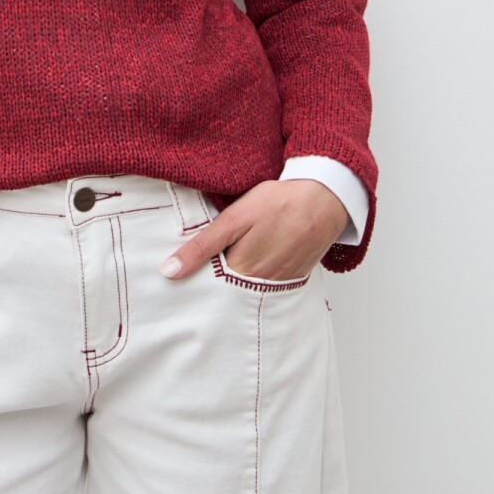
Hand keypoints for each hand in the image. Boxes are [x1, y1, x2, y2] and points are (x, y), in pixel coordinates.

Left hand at [159, 179, 348, 282]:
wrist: (324, 199)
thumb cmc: (277, 203)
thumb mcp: (233, 219)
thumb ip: (201, 247)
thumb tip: (169, 271)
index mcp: (241, 273)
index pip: (207, 290)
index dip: (192, 283)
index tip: (178, 279)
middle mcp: (261, 287)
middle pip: (227, 294)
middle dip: (212, 287)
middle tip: (200, 271)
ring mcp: (279, 284)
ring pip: (247, 291)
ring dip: (234, 283)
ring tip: (227, 263)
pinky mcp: (293, 278)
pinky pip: (268, 287)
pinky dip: (255, 279)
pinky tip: (251, 263)